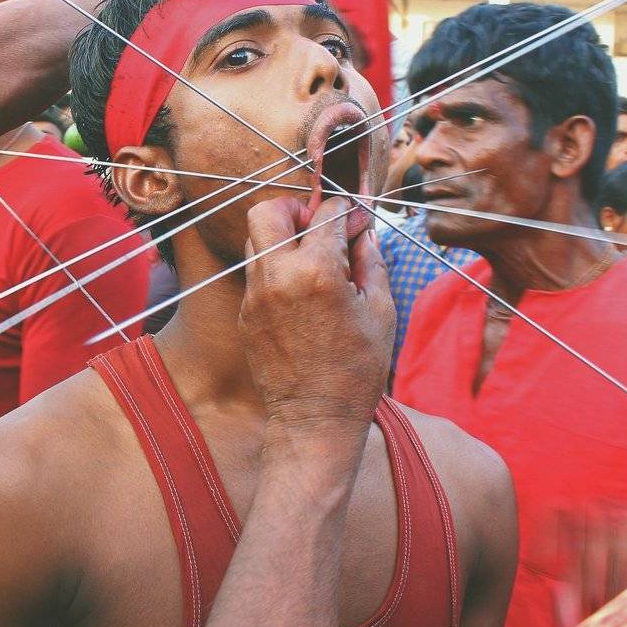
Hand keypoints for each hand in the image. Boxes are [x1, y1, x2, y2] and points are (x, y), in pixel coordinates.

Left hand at [238, 196, 392, 435]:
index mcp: (317, 272)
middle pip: (269, 211)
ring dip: (282, 238)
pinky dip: (276, 270)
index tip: (354, 218)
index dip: (343, 210)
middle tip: (316, 225)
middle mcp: (278, 276)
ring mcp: (255, 295)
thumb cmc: (356, 369)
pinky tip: (300, 292)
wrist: (315, 417)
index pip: (324, 214)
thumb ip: (370, 262)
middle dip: (295, 208)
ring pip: (256, 240)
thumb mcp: (380, 311)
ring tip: (310, 259)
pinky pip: (256, 274)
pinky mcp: (245, 313)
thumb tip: (364, 233)